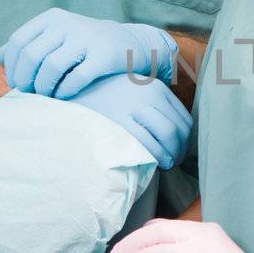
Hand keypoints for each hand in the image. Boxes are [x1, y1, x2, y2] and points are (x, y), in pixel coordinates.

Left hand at [0, 8, 177, 96]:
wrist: (129, 43)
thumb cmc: (85, 44)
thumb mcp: (56, 36)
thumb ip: (28, 44)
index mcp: (52, 18)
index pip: (19, 41)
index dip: (12, 66)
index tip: (16, 82)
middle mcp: (67, 24)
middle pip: (32, 55)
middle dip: (25, 79)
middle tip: (28, 92)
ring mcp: (87, 38)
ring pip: (51, 67)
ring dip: (43, 87)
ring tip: (45, 95)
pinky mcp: (103, 56)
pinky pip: (76, 78)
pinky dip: (65, 91)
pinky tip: (63, 96)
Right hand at [70, 74, 191, 169]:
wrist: (68, 87)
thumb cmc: (101, 96)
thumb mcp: (131, 91)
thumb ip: (152, 106)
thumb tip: (174, 135)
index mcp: (156, 87)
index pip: (185, 120)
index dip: (185, 143)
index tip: (176, 153)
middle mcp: (150, 93)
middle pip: (181, 131)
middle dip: (180, 152)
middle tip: (170, 163)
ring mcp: (135, 106)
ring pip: (169, 136)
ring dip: (170, 157)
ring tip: (160, 165)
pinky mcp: (119, 120)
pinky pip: (148, 144)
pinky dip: (153, 157)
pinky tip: (148, 163)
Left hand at [110, 219, 253, 252]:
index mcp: (207, 232)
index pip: (169, 226)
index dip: (147, 235)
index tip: (132, 247)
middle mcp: (203, 230)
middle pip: (159, 227)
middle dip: (135, 238)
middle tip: (117, 251)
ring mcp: (201, 239)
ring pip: (156, 235)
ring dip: (133, 246)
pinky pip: (161, 251)